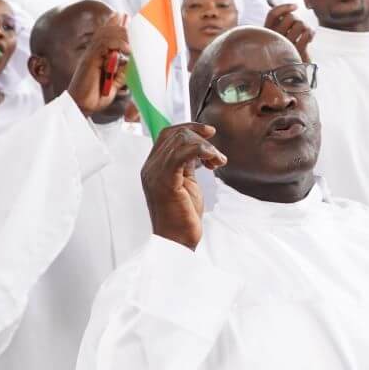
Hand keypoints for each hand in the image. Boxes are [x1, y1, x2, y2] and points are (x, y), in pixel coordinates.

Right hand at [67, 14, 128, 115]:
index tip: (125, 16)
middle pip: (105, 31)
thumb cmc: (97, 96)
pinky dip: (117, 45)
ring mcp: (90, 56)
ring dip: (120, 35)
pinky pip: (103, 45)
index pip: (105, 34)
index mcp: (97, 56)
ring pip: (105, 36)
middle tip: (128, 18)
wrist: (83, 106)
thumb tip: (132, 59)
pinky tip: (126, 50)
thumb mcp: (117, 81)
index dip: (113, 23)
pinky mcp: (89, 61)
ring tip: (130, 42)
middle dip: (118, 24)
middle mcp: (93, 53)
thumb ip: (123, 69)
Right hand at [141, 123, 225, 249]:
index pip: (168, 134)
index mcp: (153, 166)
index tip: (210, 132)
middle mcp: (150, 167)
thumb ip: (187, 163)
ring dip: (206, 147)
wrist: (177, 241)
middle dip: (202, 139)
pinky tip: (213, 161)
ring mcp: (155, 174)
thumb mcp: (186, 182)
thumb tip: (198, 147)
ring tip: (218, 162)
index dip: (190, 128)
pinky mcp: (165, 182)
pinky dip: (201, 150)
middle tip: (217, 158)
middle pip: (176, 135)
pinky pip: (182, 153)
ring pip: (181, 141)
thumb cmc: (183, 215)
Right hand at [264, 4, 312, 62]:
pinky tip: (310, 38)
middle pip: (290, 17)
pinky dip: (311, 33)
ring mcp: (285, 45)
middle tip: (301, 28)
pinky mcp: (296, 52)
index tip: (296, 6)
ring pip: (300, 24)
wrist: (291, 76)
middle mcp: (273, 39)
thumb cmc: (287, 52)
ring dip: (306, 27)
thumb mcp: (280, 37)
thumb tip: (290, 6)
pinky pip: (306, 34)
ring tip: (305, 34)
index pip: (272, 14)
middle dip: (299, 19)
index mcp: (267, 34)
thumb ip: (282, 23)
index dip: (284, 7)